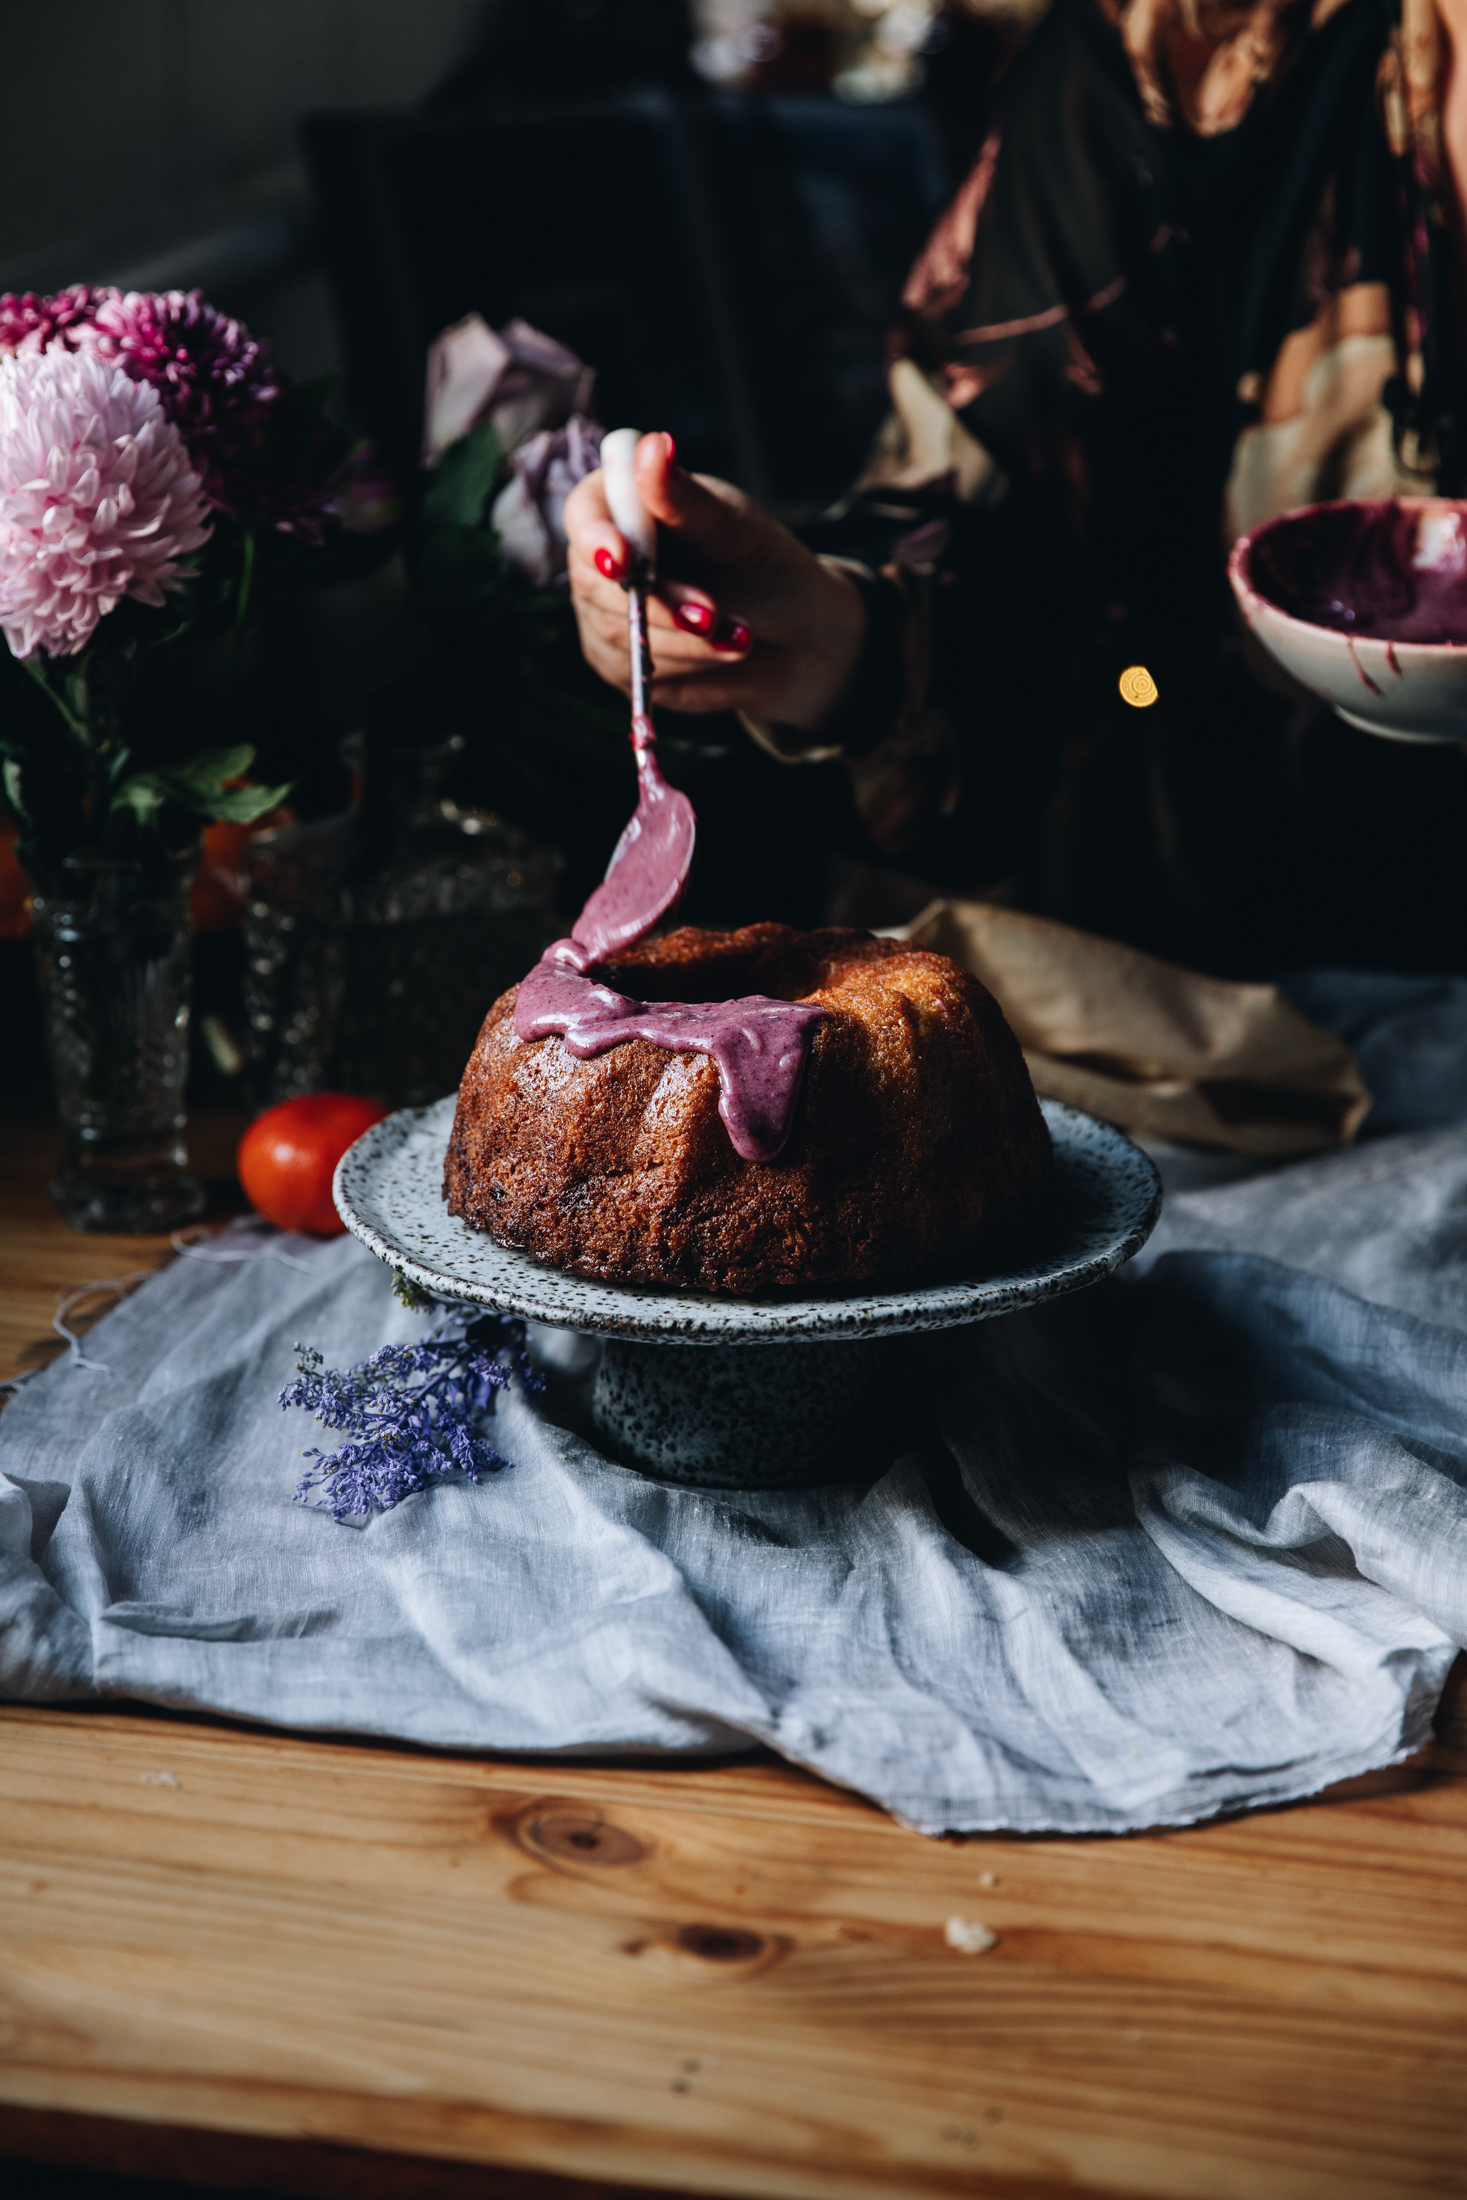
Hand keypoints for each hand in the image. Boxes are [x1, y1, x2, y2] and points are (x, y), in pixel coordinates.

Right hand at [564, 432, 865, 731]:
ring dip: (683, 638)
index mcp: (626, 503)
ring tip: (740, 635)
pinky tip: (725, 652)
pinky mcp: (621, 661)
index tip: (626, 560)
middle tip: (712, 614)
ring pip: (619, 631)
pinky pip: (636, 670)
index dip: (598, 537)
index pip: (585, 514)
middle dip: (659, 602)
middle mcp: (605, 555)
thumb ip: (685, 498)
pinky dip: (686, 663)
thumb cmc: (763, 566)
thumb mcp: (732, 529)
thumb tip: (654, 446)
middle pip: (596, 581)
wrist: (794, 637)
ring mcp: (605, 611)